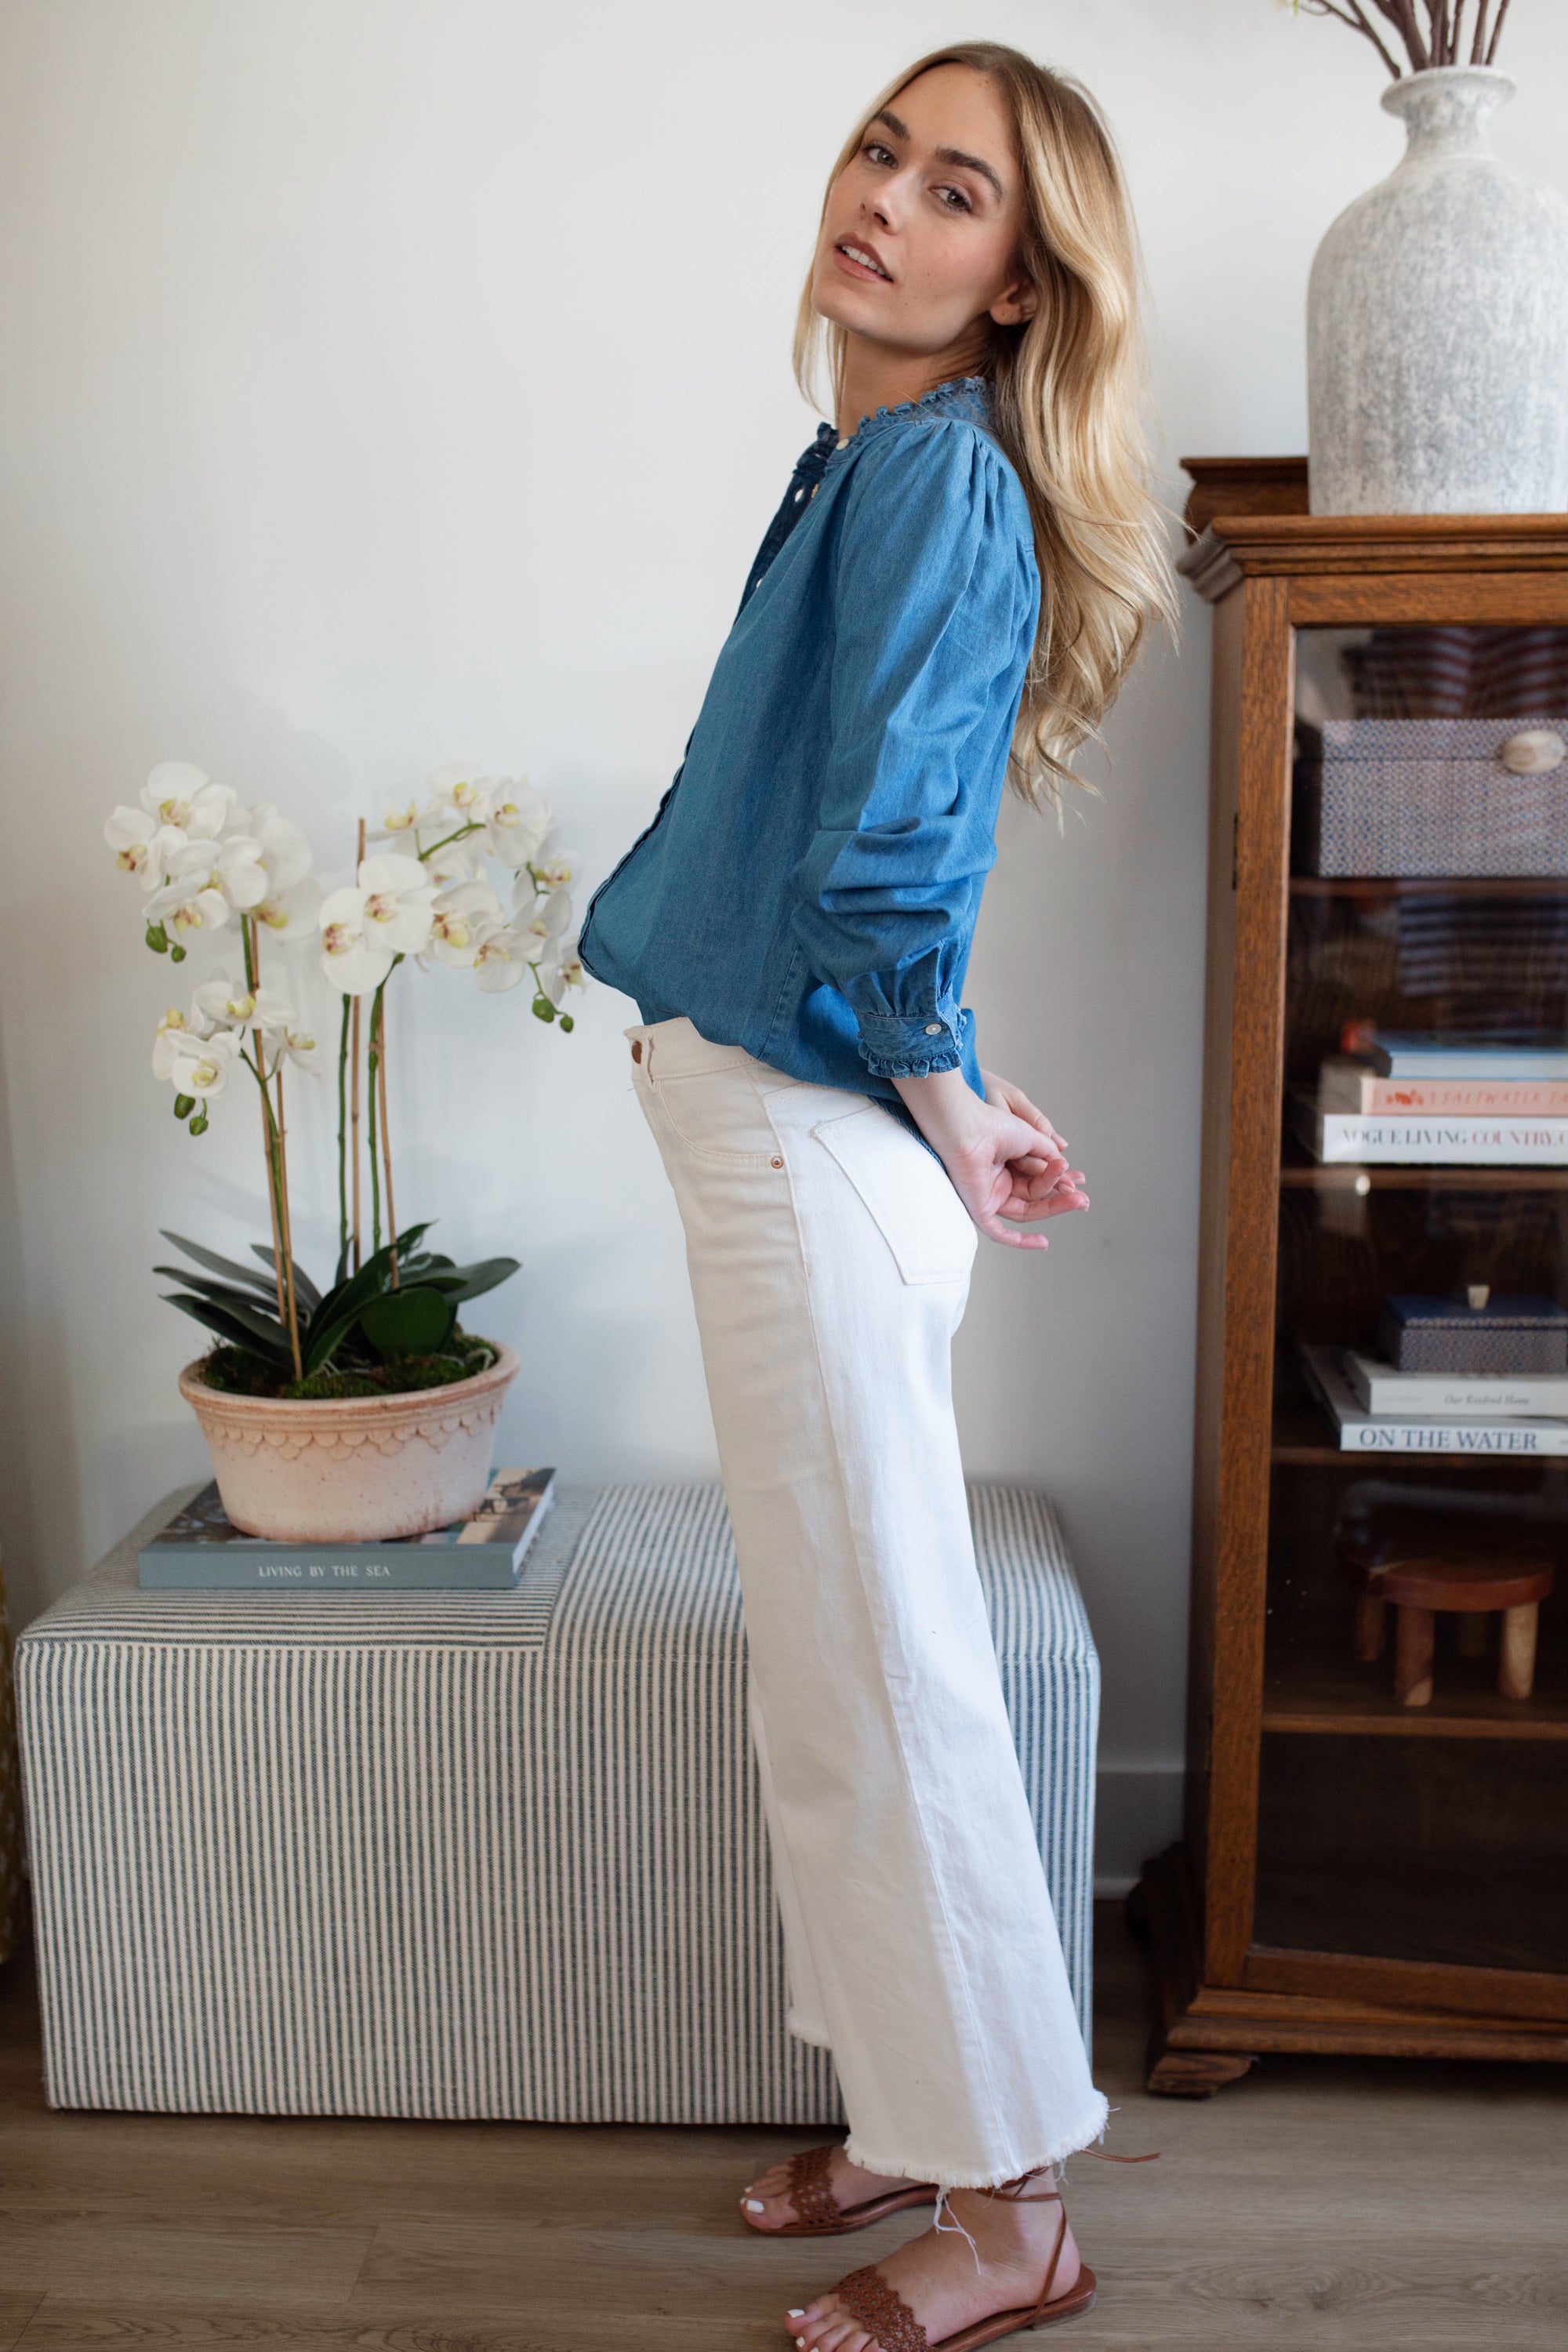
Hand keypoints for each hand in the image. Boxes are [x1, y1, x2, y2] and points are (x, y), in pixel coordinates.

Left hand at [891, 1066, 1088, 1250]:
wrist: (969, 1127)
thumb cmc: (993, 1124)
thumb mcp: (1030, 1138)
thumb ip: (1047, 1153)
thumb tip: (1062, 1166)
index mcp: (1007, 1164)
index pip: (1038, 1181)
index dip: (1059, 1181)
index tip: (1079, 1178)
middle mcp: (997, 1181)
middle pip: (1035, 1198)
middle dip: (1061, 1198)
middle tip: (1083, 1199)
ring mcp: (988, 1196)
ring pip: (1025, 1210)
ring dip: (1052, 1206)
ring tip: (1076, 1197)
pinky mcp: (979, 1209)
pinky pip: (998, 1232)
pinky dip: (1019, 1241)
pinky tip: (1043, 1243)